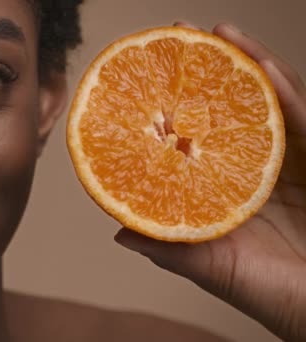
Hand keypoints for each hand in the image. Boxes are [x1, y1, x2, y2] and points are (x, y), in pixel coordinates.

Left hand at [115, 22, 305, 341]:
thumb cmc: (280, 299)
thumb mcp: (218, 271)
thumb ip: (173, 252)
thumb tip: (119, 234)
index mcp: (229, 194)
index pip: (199, 143)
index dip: (176, 111)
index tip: (146, 82)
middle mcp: (259, 174)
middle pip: (232, 112)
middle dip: (206, 74)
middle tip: (178, 37)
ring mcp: (296, 165)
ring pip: (269, 105)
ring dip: (245, 65)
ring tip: (217, 34)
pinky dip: (286, 91)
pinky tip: (262, 64)